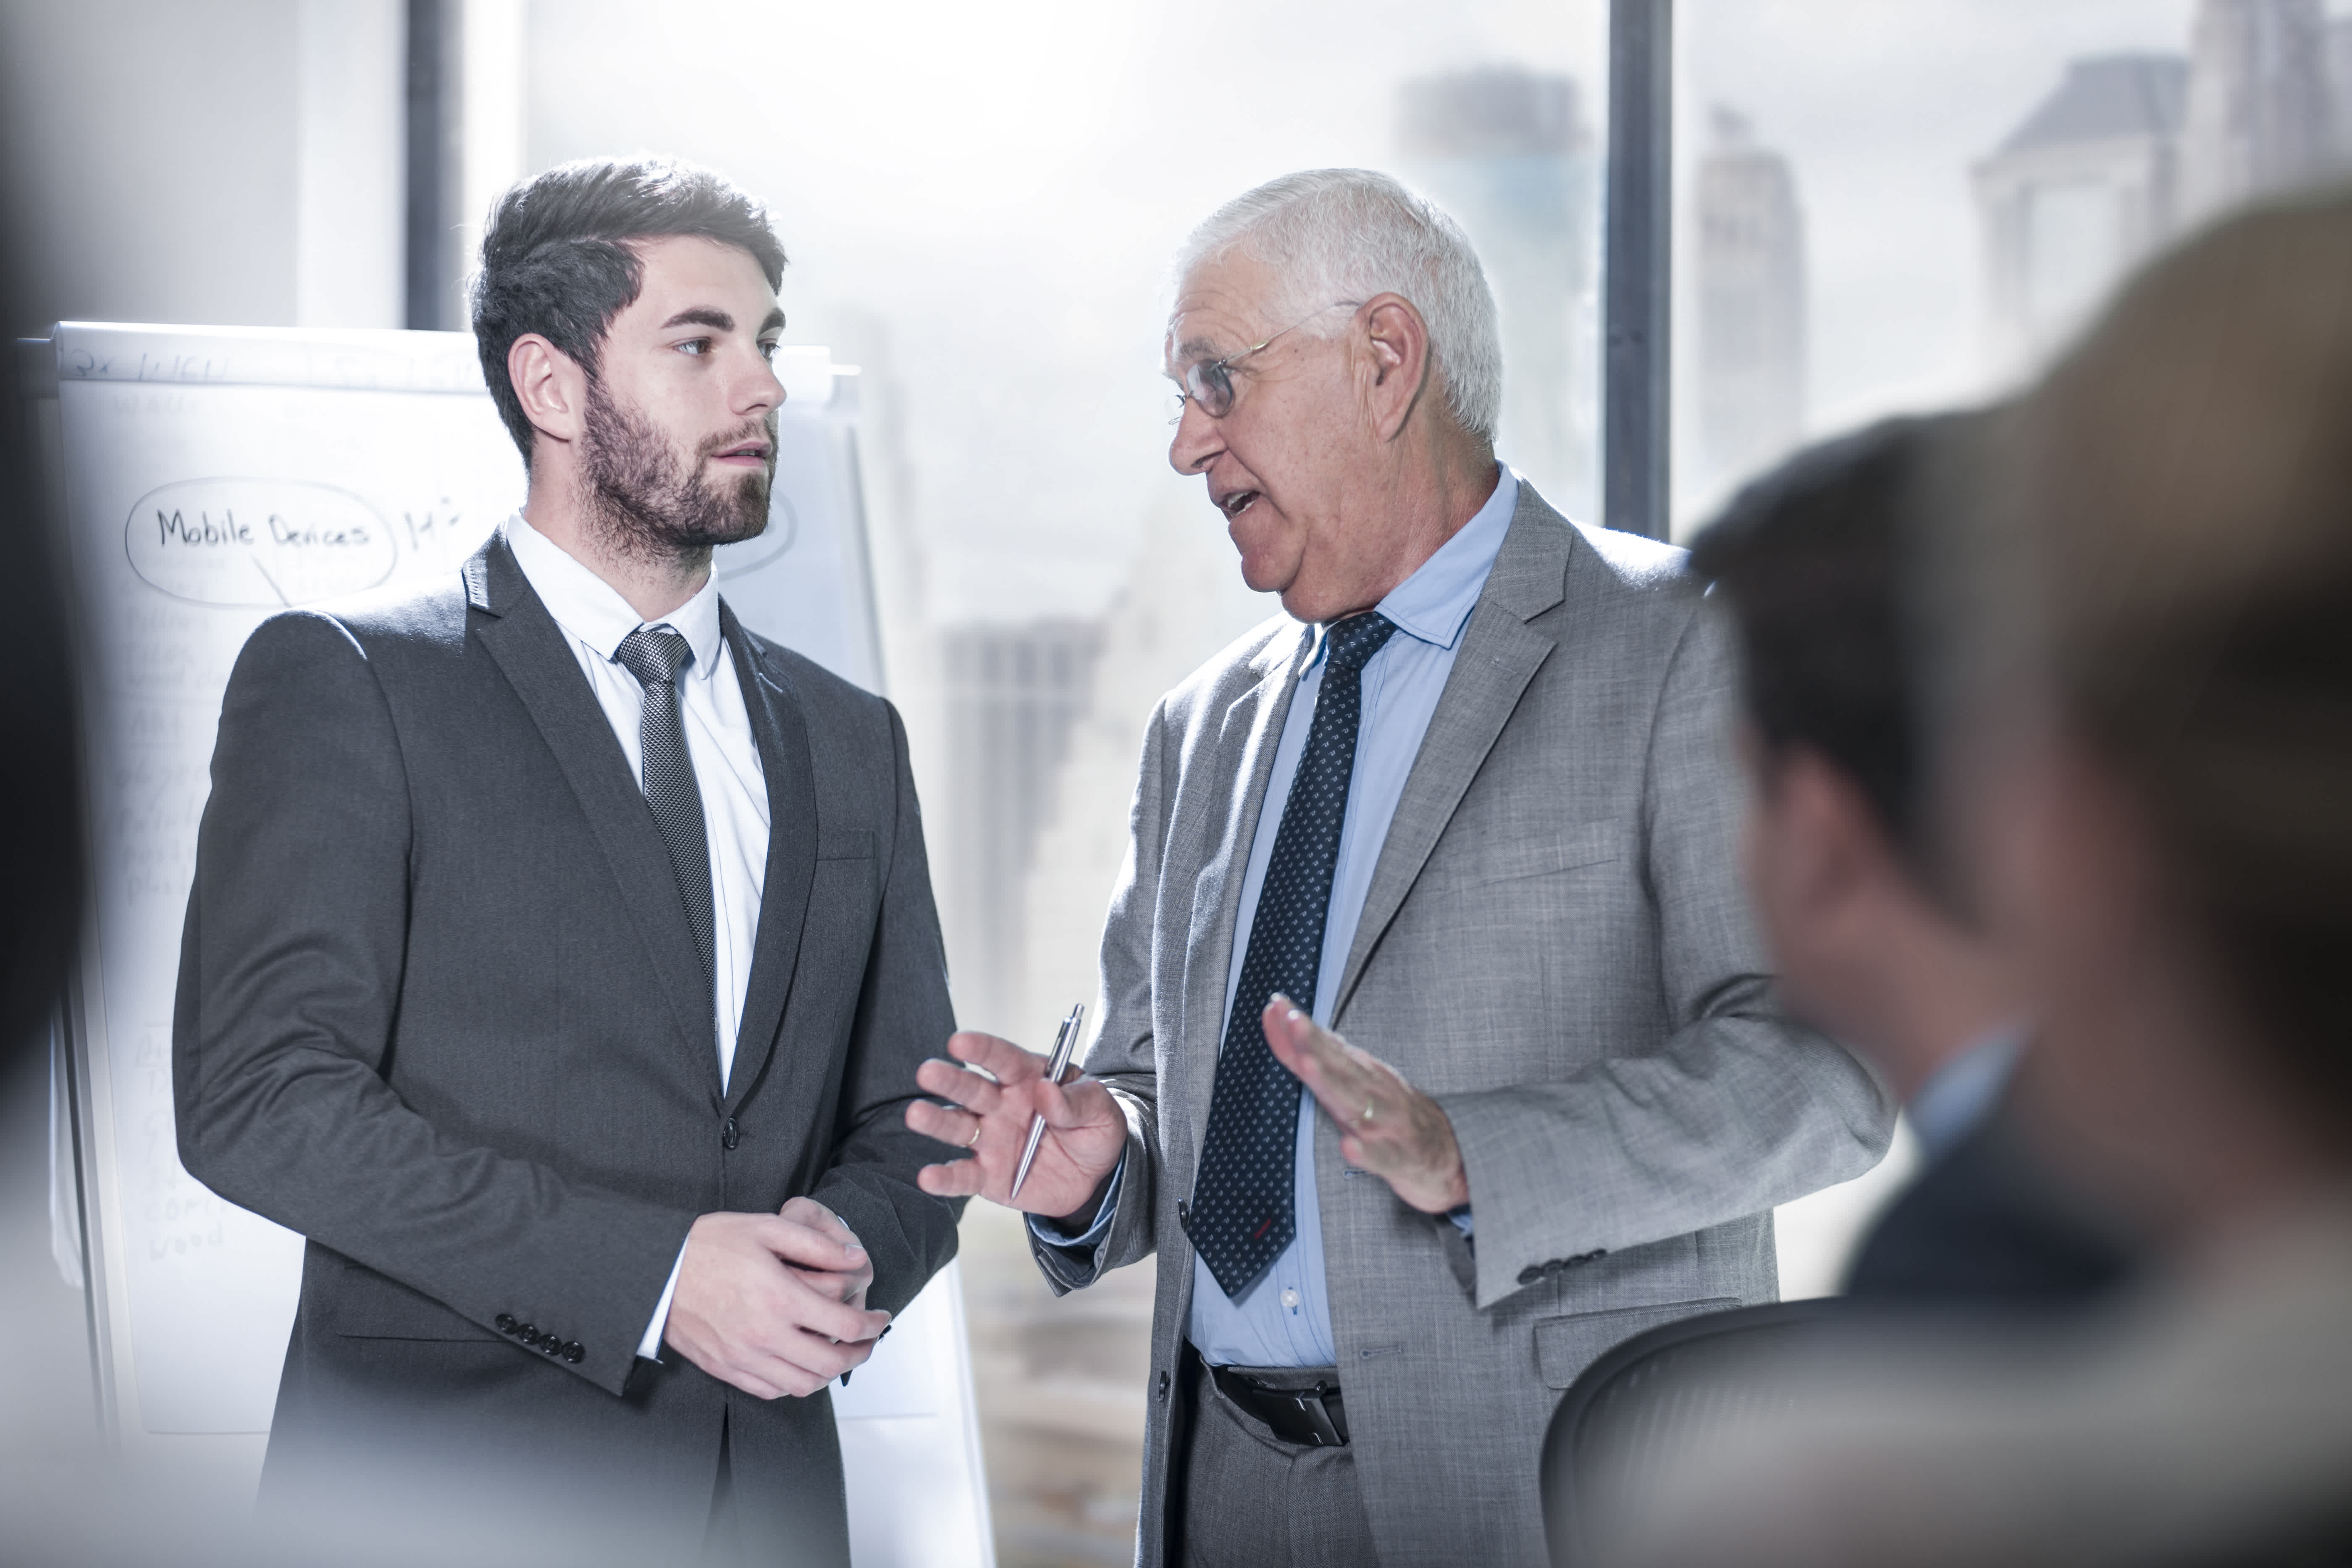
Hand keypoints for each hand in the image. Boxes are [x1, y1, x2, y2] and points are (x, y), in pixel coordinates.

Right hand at [664, 1208, 891, 1398]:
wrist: (655, 1271)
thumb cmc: (708, 1245)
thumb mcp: (767, 1228)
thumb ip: (817, 1245)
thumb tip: (857, 1260)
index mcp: (779, 1298)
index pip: (845, 1326)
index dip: (872, 1325)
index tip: (880, 1317)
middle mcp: (764, 1335)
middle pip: (830, 1363)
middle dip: (860, 1354)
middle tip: (868, 1340)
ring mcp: (743, 1357)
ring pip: (803, 1384)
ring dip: (830, 1373)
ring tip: (839, 1353)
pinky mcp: (726, 1368)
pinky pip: (771, 1390)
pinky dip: (795, 1383)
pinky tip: (801, 1363)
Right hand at [907, 1030, 1127, 1220]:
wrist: (1097, 1176)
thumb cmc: (1095, 1129)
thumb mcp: (1102, 1110)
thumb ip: (1078, 1100)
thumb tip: (1048, 1092)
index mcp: (1027, 1078)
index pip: (1003, 1059)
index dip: (981, 1049)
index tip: (959, 1042)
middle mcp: (1001, 1105)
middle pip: (971, 1089)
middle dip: (949, 1079)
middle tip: (928, 1071)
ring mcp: (991, 1140)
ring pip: (957, 1127)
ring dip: (936, 1121)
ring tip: (916, 1115)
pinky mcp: (987, 1176)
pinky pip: (963, 1176)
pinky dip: (944, 1177)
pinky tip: (927, 1177)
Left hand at [1262, 995, 1469, 1213]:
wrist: (1449, 1152)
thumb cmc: (1391, 1112)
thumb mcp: (1354, 1078)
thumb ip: (1316, 1053)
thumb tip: (1282, 1017)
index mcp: (1361, 1073)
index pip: (1325, 1047)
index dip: (1299, 1030)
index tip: (1276, 1005)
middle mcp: (1374, 1092)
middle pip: (1339, 1066)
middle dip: (1314, 1043)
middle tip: (1292, 1019)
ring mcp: (1388, 1125)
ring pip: (1357, 1104)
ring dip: (1332, 1084)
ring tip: (1307, 1066)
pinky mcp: (1400, 1158)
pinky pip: (1382, 1157)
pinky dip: (1366, 1153)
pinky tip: (1349, 1148)